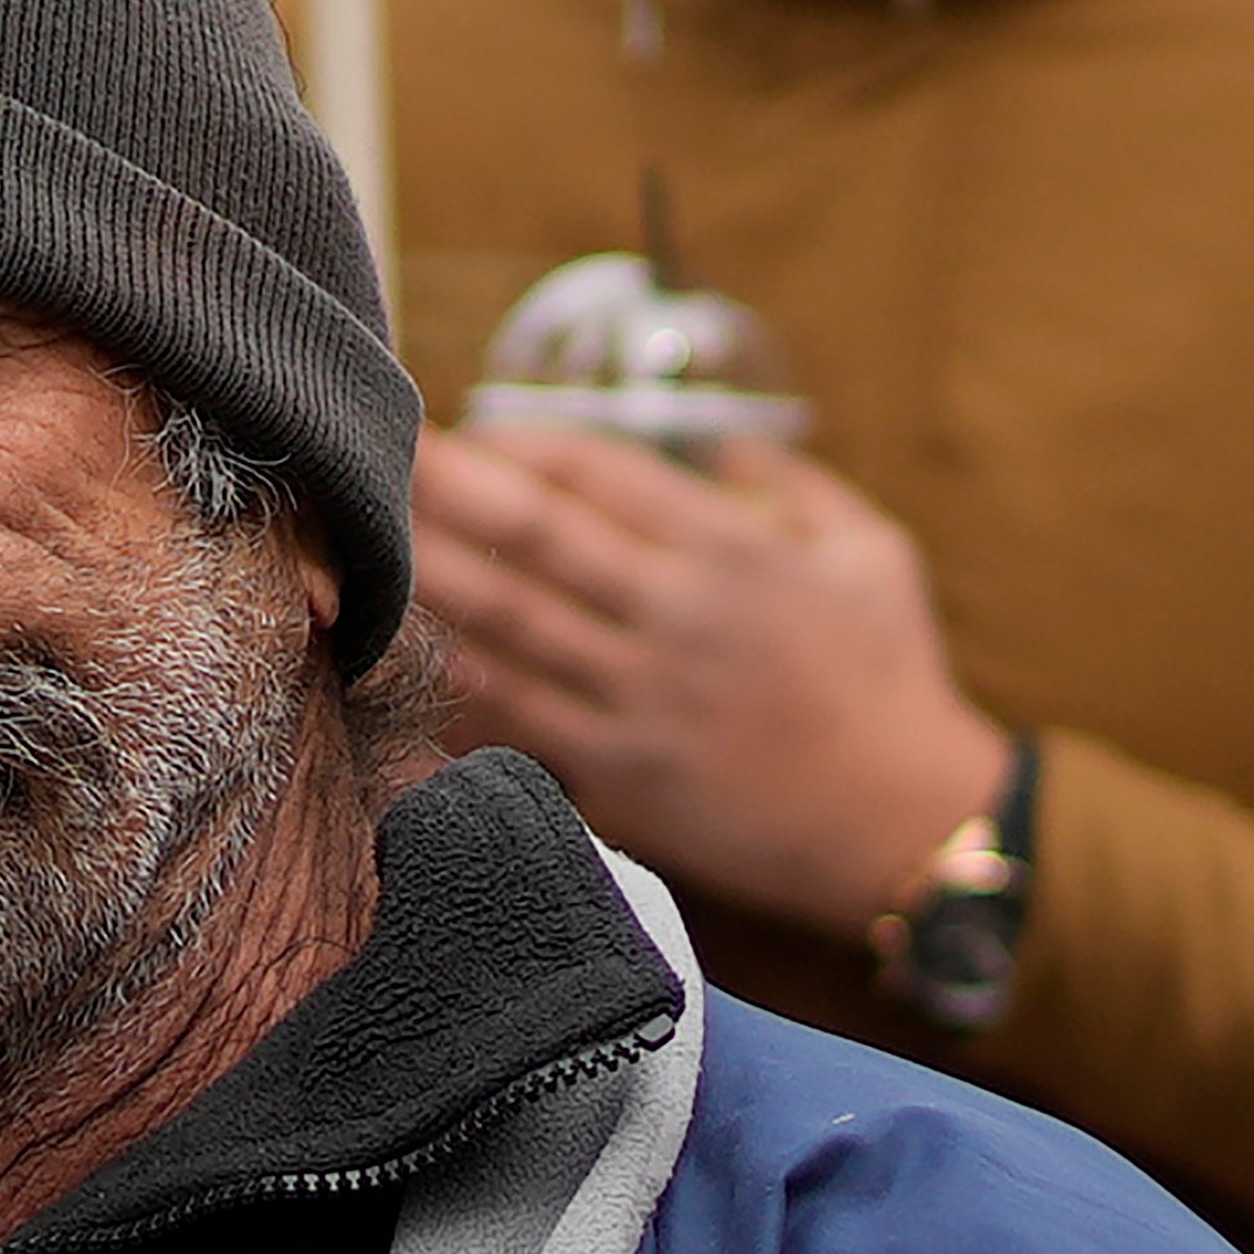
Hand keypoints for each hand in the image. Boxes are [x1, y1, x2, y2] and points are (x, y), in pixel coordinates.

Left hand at [413, 427, 1013, 942]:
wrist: (904, 824)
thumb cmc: (892, 684)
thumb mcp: (872, 555)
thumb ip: (792, 490)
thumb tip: (722, 446)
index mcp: (731, 552)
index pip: (598, 474)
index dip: (518, 443)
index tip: (467, 429)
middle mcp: (673, 617)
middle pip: (530, 537)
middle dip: (443, 488)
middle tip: (370, 452)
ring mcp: (636, 700)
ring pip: (502, 627)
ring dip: (420, 578)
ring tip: (349, 540)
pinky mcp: (613, 778)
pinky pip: (508, 722)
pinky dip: (443, 687)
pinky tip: (383, 656)